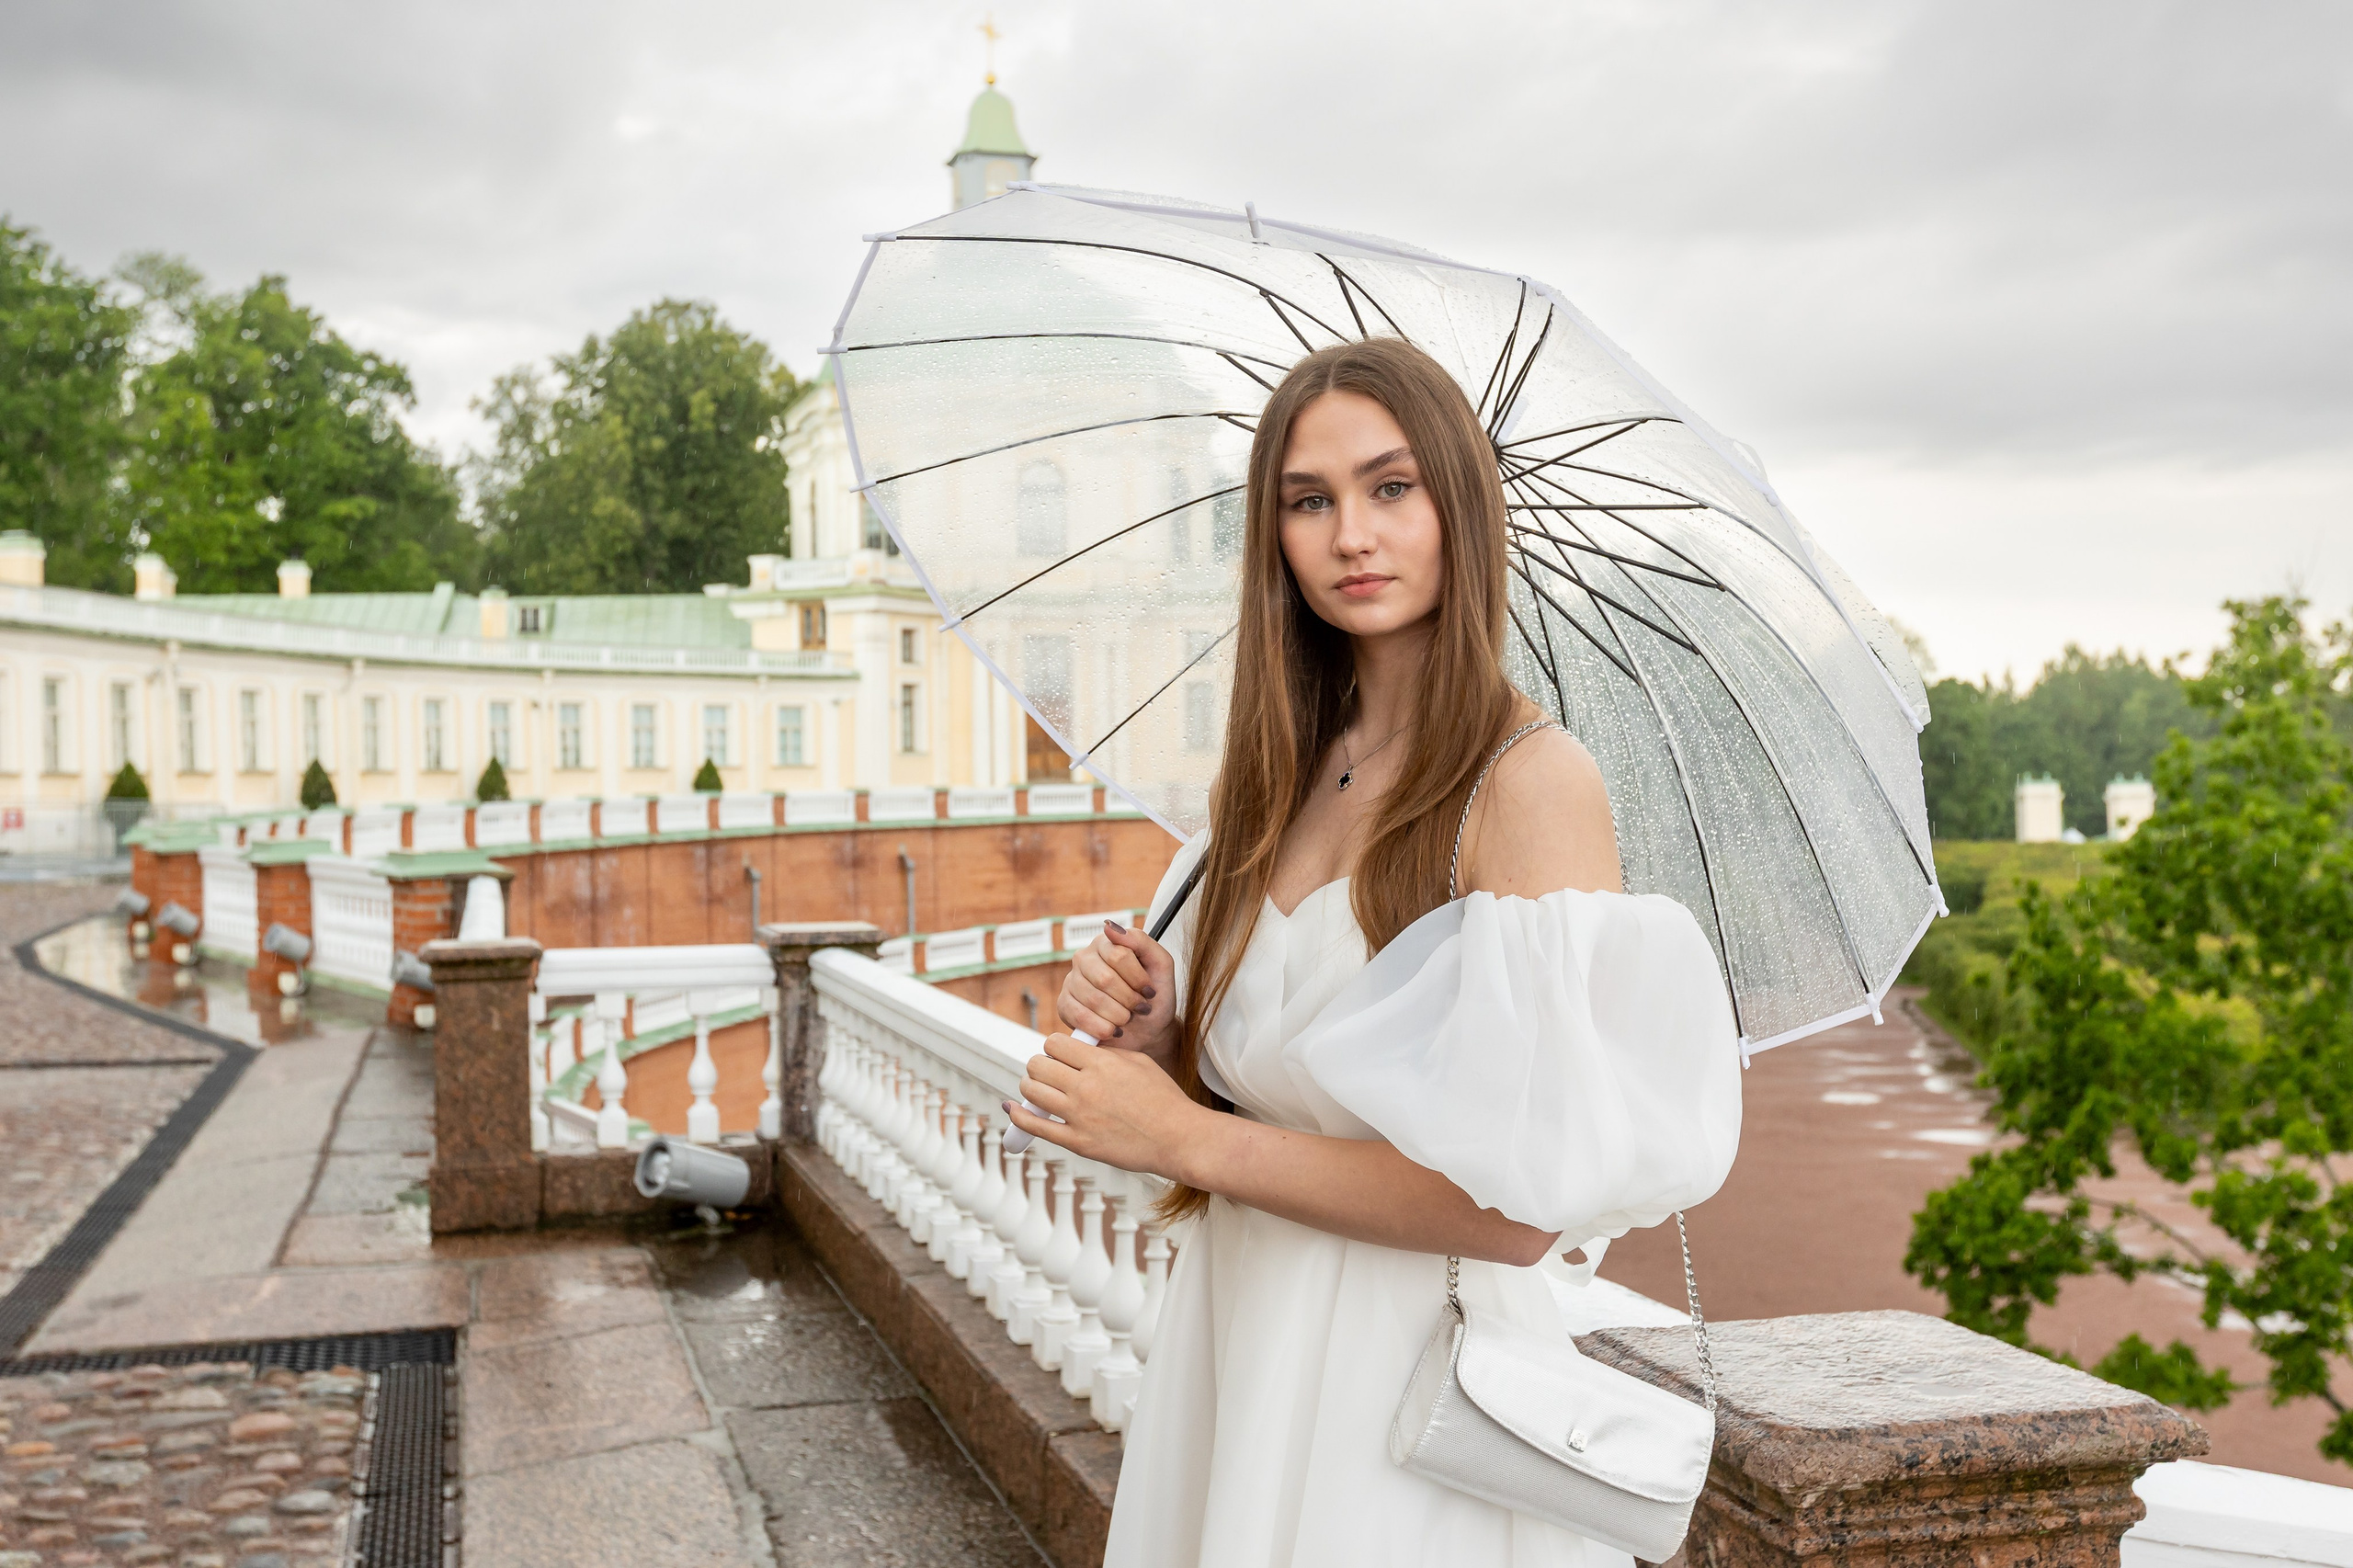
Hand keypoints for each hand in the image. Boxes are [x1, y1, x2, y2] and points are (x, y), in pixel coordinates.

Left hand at [1009, 1031, 1204, 1177]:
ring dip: (1030, 1087)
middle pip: (1037, 1064)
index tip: (1060, 1055)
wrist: (1178, 1138)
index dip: (1054, 1047)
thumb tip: (1078, 1049)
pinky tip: (1013, 1109)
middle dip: (1040, 1066)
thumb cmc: (1164, 1099)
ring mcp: (1079, 1115)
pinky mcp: (1078, 1142)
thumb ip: (1106, 1053)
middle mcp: (1086, 1086)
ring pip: (1032, 1091)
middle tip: (1049, 1073)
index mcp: (1101, 1062)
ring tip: (1038, 1089)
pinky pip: (1036, 1126)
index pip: (1054, 1043)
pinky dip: (1020, 1117)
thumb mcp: (1138, 1062)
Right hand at [1057, 920, 1175, 1062]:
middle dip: (1129, 1000)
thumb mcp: (1160, 965)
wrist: (1148, 1030)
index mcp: (1106, 943)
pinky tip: (1113, 1029)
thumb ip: (1141, 941)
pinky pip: (1080, 1017)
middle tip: (1140, 1008)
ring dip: (1119, 1016)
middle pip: (1105, 979)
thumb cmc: (1153, 996)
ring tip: (1128, 1018)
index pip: (1119, 955)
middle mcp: (1084, 957)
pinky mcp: (1064, 1005)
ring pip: (1093, 999)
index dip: (1138, 979)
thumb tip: (1110, 927)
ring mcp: (1071, 981)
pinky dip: (1103, 1028)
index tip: (1149, 991)